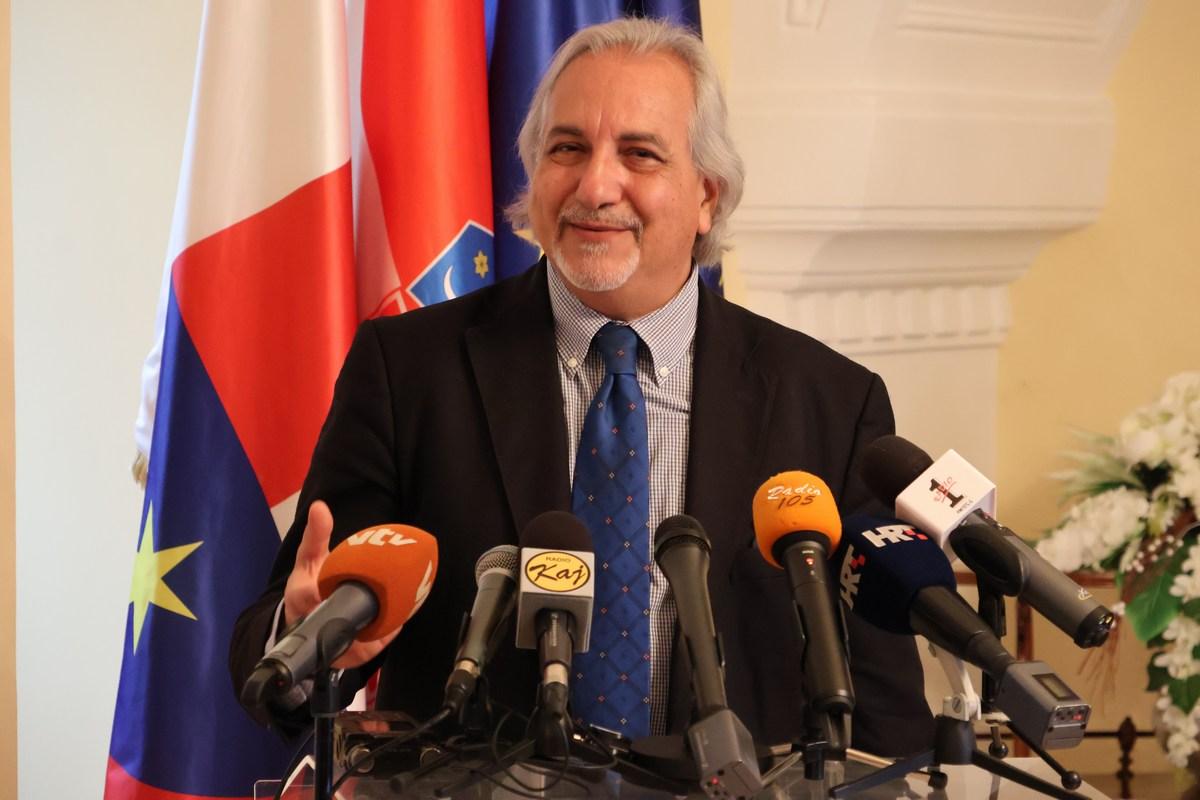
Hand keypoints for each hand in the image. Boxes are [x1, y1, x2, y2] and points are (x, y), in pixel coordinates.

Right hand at [283, 500, 403, 668]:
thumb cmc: (308, 587)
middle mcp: (318, 627)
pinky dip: (392, 628)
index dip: (352, 584)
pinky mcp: (350, 658)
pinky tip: (403, 612)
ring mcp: (335, 646)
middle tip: (400, 585)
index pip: (327, 594)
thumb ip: (316, 534)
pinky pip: (377, 643)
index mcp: (304, 598)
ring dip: (390, 617)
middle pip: (355, 618)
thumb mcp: (308, 559)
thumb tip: (320, 507)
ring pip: (371, 635)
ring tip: (407, 597)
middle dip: (380, 603)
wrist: (304, 625)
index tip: (373, 573)